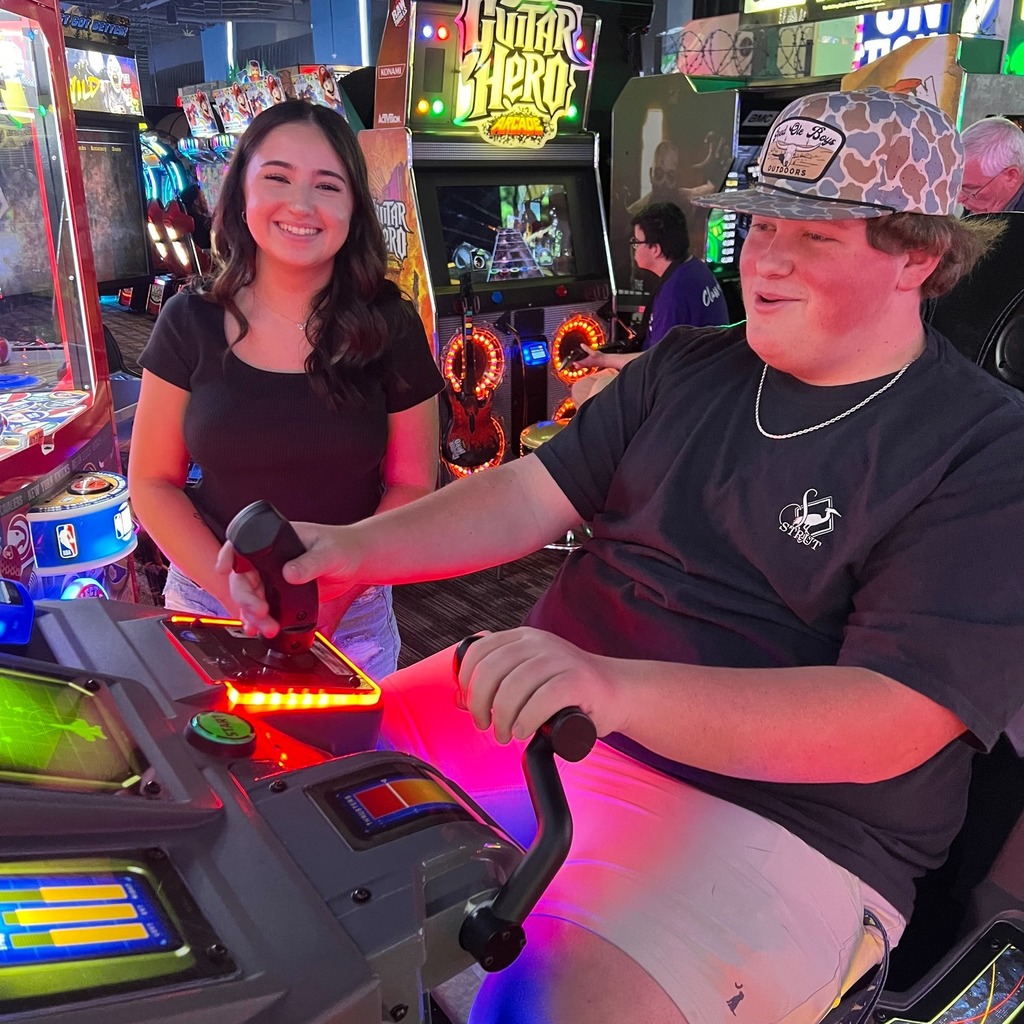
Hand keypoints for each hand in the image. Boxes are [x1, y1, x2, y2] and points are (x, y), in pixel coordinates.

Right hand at [214, 521, 359, 636]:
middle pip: (243, 578)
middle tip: (260, 612)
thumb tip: (289, 573)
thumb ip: (310, 563)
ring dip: (252, 614)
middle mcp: (271, 558)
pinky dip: (257, 619)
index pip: (243, 545)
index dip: (229, 557)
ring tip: (266, 627)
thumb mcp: (329, 553)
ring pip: (250, 596)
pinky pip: (262, 606)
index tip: (225, 570)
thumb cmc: (344, 547)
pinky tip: (258, 628)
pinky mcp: (281, 593)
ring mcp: (274, 576)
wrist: (356, 561)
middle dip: (246, 598)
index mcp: (277, 540)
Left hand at [455, 627, 626, 743]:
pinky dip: (526, 720)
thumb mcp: (531, 675)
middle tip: (485, 724)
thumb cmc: (570, 691)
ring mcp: (560, 659)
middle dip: (480, 703)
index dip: (466, 680)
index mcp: (524, 638)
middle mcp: (540, 643)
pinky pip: (541, 699)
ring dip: (502, 717)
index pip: (480, 651)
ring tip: (506, 733)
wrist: (617, 691)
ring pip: (514, 687)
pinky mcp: (578, 680)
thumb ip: (501, 681)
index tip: (468, 703)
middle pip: (492, 670)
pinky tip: (525, 730)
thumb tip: (461, 699)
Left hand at [571, 343, 608, 369]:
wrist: (605, 361)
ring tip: (574, 361)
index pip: (576, 363)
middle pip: (577, 366)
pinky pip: (584, 366)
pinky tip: (582, 361)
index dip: (572, 362)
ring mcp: (588, 365)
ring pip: (580, 366)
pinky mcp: (590, 365)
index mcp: (585, 362)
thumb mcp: (592, 352)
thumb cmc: (599, 357)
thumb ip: (586, 348)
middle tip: (570, 360)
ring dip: (577, 364)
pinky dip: (581, 364)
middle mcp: (585, 365)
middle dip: (574, 364)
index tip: (568, 360)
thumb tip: (581, 344)